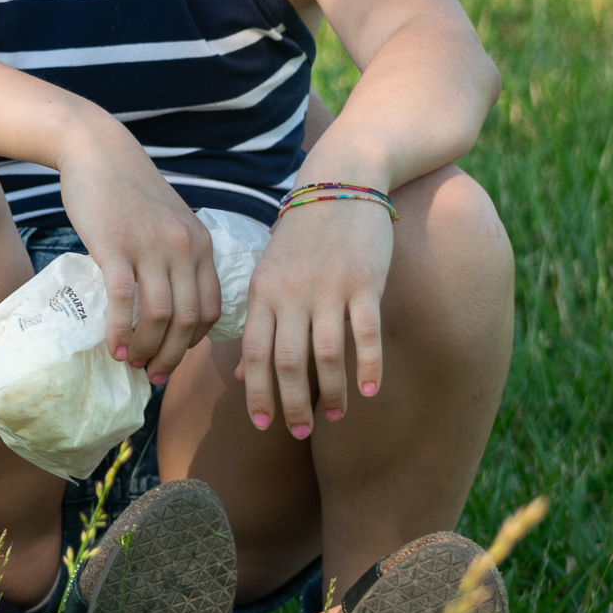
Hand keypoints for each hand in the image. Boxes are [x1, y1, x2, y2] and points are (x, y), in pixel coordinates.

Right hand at [57, 118, 221, 380]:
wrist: (97, 151)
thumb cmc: (129, 191)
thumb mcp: (169, 223)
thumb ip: (176, 258)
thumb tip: (170, 307)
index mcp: (201, 245)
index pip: (211, 308)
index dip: (194, 342)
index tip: (172, 356)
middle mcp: (184, 248)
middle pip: (189, 320)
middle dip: (172, 356)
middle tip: (152, 374)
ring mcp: (151, 247)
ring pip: (161, 316)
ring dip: (147, 349)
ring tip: (131, 363)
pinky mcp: (116, 246)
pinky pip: (126, 302)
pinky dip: (121, 332)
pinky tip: (113, 347)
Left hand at [237, 198, 394, 433]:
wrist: (343, 179)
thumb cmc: (303, 236)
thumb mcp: (270, 275)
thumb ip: (258, 324)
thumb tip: (242, 376)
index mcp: (263, 291)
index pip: (254, 353)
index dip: (258, 393)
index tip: (263, 425)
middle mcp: (291, 292)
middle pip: (288, 362)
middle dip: (292, 405)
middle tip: (299, 433)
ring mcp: (329, 287)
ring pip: (326, 355)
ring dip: (331, 393)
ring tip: (334, 417)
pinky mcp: (365, 281)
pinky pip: (366, 333)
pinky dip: (368, 366)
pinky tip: (370, 392)